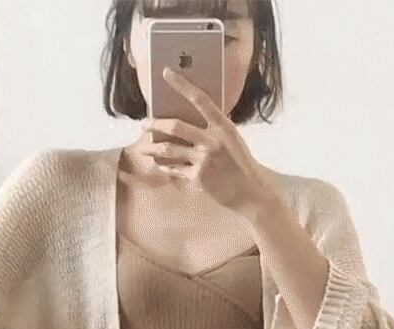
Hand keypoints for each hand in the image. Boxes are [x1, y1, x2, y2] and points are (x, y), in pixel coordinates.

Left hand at [136, 65, 274, 216]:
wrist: (249, 191)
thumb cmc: (240, 163)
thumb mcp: (232, 139)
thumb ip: (214, 127)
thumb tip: (192, 116)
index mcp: (222, 126)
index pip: (199, 99)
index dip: (181, 84)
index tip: (165, 72)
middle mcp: (212, 141)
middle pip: (175, 127)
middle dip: (155, 124)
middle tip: (144, 123)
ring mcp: (204, 160)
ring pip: (169, 150)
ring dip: (153, 148)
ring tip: (144, 148)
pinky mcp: (198, 178)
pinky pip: (175, 170)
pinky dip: (165, 167)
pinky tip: (159, 165)